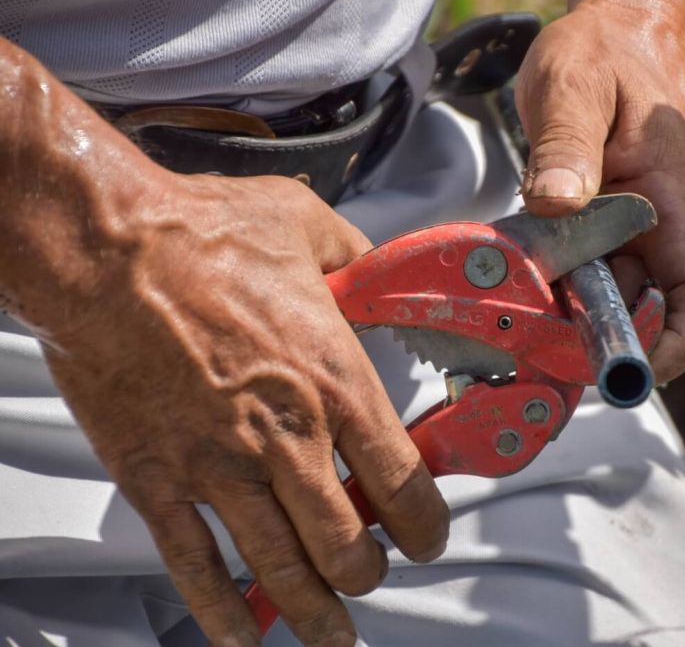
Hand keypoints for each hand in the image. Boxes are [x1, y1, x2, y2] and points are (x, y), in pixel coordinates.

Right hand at [41, 172, 448, 644]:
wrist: (106, 251)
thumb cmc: (201, 236)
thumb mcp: (307, 228)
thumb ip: (354, 258)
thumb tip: (373, 268)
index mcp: (335, 381)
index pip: (402, 482)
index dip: (425, 525)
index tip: (427, 536)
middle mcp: (287, 437)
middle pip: (347, 545)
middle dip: (368, 572)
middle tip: (371, 572)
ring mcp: (221, 467)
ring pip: (283, 569)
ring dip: (316, 612)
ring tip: (334, 633)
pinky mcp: (159, 479)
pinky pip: (196, 565)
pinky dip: (222, 611)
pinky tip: (241, 635)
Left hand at [516, 0, 684, 382]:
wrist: (613, 34)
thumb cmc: (603, 52)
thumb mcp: (576, 85)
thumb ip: (567, 142)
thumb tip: (555, 202)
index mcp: (674, 197)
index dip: (677, 341)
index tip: (635, 373)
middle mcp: (660, 222)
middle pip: (644, 303)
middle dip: (601, 336)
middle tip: (541, 353)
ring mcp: (631, 225)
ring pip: (607, 290)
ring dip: (570, 312)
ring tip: (516, 323)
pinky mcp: (600, 221)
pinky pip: (583, 266)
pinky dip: (554, 284)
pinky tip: (515, 284)